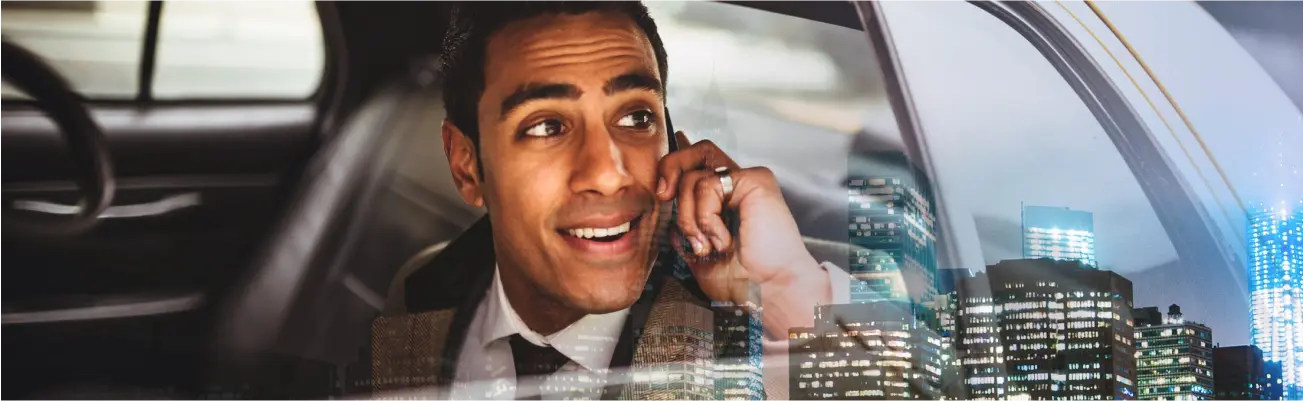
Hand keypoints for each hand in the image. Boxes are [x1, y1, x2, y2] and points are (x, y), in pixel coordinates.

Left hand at [656, 131, 822, 305]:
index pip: (697, 164)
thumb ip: (683, 230)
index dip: (674, 166)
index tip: (661, 192)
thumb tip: (665, 208)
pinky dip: (706, 217)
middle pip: (695, 153)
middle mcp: (737, 185)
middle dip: (670, 169)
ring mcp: (747, 181)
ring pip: (693, 176)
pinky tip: (723, 240)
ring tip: (708, 245)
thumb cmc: (743, 281)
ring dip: (689, 217)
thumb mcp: (698, 254)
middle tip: (664, 197)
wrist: (767, 293)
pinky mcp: (755, 180)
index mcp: (725, 199)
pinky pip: (709, 185)